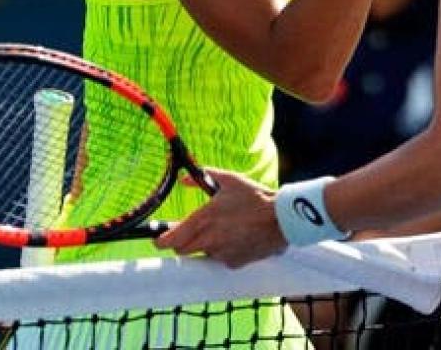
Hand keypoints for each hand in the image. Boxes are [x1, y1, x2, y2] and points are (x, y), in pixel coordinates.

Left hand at [153, 169, 286, 268]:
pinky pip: (221, 259)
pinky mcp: (234, 262)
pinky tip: (237, 238)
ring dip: (206, 245)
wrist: (282, 218)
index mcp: (203, 219)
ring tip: (224, 230)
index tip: (158, 239)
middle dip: (183, 242)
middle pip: (182, 250)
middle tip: (193, 231)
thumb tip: (184, 178)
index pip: (170, 240)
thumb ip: (203, 177)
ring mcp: (221, 254)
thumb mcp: (229, 180)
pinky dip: (224, 251)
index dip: (161, 241)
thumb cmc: (256, 197)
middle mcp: (208, 239)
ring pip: (203, 254)